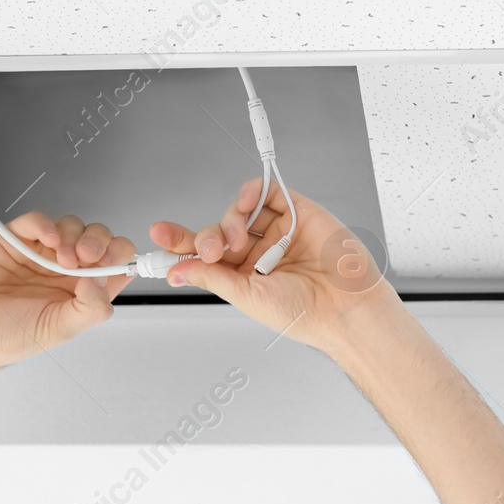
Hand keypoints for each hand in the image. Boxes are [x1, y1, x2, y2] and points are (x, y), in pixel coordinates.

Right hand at [0, 212, 138, 371]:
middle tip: (86, 256)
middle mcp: (64, 271)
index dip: (118, 257)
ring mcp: (40, 253)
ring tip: (61, 258)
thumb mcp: (59, 330)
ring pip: (71, 226)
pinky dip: (46, 224)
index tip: (111, 262)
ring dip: (73, 235)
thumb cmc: (7, 337)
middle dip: (98, 241)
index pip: (114, 264)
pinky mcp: (15, 240)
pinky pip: (36, 221)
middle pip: (96, 239)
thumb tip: (104, 279)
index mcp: (80, 292)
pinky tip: (47, 239)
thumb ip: (89, 308)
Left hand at [149, 176, 400, 354]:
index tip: (159, 235)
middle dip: (206, 236)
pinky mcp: (297, 212)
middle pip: (218, 231)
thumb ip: (211, 277)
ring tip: (238, 238)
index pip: (204, 256)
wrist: (344, 306)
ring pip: (240, 212)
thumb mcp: (246, 296)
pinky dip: (252, 191)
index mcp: (243, 277)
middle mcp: (258, 253)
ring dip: (230, 218)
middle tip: (211, 248)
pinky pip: (268, 193)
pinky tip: (247, 201)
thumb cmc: (303, 312)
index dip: (181, 245)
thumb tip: (176, 269)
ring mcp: (277, 232)